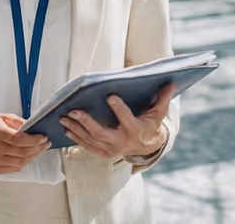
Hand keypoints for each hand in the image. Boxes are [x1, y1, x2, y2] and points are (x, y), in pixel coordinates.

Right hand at [0, 111, 50, 173]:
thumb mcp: (2, 116)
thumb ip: (18, 123)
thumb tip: (34, 128)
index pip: (18, 139)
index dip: (34, 140)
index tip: (43, 137)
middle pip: (21, 153)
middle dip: (37, 148)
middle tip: (45, 144)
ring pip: (19, 163)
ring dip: (32, 157)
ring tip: (39, 150)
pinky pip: (13, 169)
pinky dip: (23, 163)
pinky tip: (28, 156)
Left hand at [59, 83, 174, 159]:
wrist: (147, 146)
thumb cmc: (150, 124)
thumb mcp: (158, 112)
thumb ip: (163, 97)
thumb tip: (171, 82)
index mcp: (135, 130)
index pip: (126, 119)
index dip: (119, 108)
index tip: (110, 95)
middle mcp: (122, 142)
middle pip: (102, 133)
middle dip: (87, 122)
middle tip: (74, 110)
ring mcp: (112, 149)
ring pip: (91, 140)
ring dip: (76, 129)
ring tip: (64, 117)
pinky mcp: (104, 153)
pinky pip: (88, 146)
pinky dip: (77, 138)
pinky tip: (66, 129)